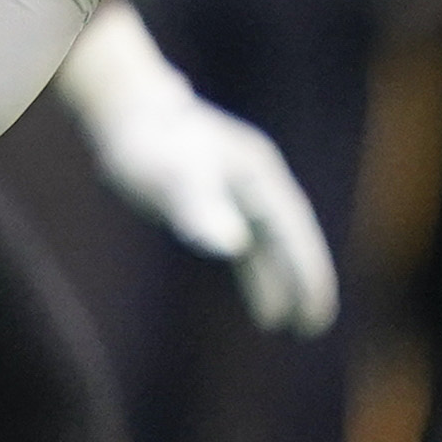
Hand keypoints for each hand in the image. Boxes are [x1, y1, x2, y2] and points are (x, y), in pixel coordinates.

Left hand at [86, 89, 339, 335]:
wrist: (125, 113)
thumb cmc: (149, 143)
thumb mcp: (172, 177)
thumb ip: (202, 209)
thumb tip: (233, 248)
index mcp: (258, 176)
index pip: (294, 232)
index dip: (309, 273)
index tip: (317, 311)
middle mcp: (255, 183)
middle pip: (290, 240)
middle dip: (303, 282)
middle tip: (312, 328)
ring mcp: (236, 190)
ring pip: (267, 243)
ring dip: (276, 281)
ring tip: (279, 324)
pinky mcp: (212, 198)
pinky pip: (244, 241)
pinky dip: (251, 267)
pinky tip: (254, 296)